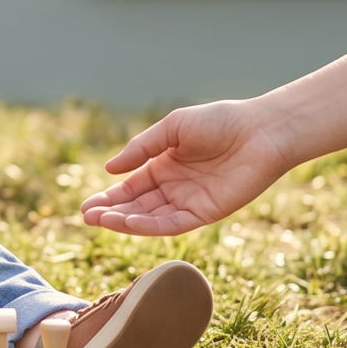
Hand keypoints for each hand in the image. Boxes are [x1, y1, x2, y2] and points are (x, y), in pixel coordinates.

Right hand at [79, 99, 294, 235]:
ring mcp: (189, 202)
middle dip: (111, 212)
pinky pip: (173, 224)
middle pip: (136, 206)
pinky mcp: (206, 213)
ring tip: (100, 221)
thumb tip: (109, 169)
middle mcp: (174, 188)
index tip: (87, 206)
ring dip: (125, 222)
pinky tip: (129, 223)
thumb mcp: (171, 128)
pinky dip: (150, 226)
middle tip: (86, 218)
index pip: (130, 187)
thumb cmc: (218, 122)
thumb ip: (141, 148)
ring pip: (150, 218)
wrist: (259, 131)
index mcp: (164, 166)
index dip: (109, 198)